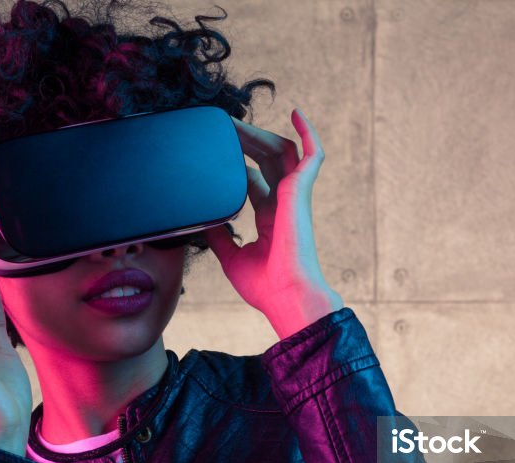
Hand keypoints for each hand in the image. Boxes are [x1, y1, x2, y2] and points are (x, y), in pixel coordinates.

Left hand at [205, 108, 343, 338]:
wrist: (287, 296)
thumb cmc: (265, 287)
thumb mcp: (231, 258)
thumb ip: (219, 237)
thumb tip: (203, 220)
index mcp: (269, 219)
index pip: (253, 180)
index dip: (236, 163)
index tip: (217, 151)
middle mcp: (283, 204)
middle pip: (265, 161)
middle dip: (244, 142)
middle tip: (223, 127)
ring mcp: (293, 197)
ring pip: (282, 152)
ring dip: (261, 134)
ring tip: (237, 122)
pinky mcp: (300, 192)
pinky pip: (311, 155)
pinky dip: (308, 133)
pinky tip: (296, 112)